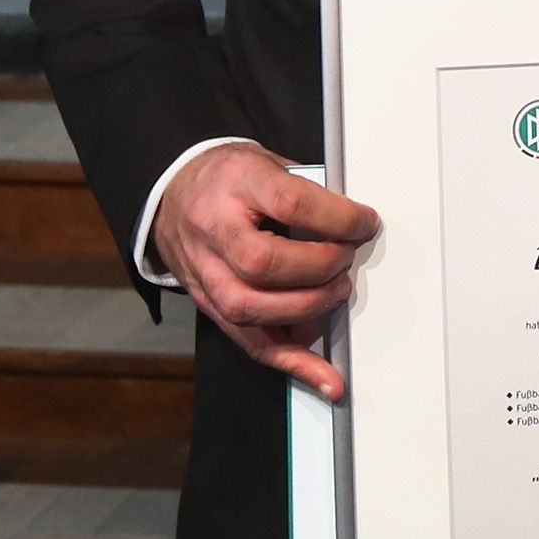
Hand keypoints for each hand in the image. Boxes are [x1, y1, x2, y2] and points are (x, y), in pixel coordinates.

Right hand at [149, 145, 380, 400]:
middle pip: (263, 263)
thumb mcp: (268, 162)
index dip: (335, 218)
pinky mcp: (208, 304)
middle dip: (318, 268)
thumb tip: (354, 227)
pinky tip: (323, 376)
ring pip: (250, 308)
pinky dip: (290, 362)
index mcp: (236, 181)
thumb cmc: (230, 177)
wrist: (174, 191)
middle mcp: (214, 229)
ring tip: (337, 294)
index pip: (290, 202)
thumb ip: (307, 190)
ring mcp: (205, 271)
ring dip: (307, 309)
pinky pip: (247, 341)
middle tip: (346, 261)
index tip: (365, 225)